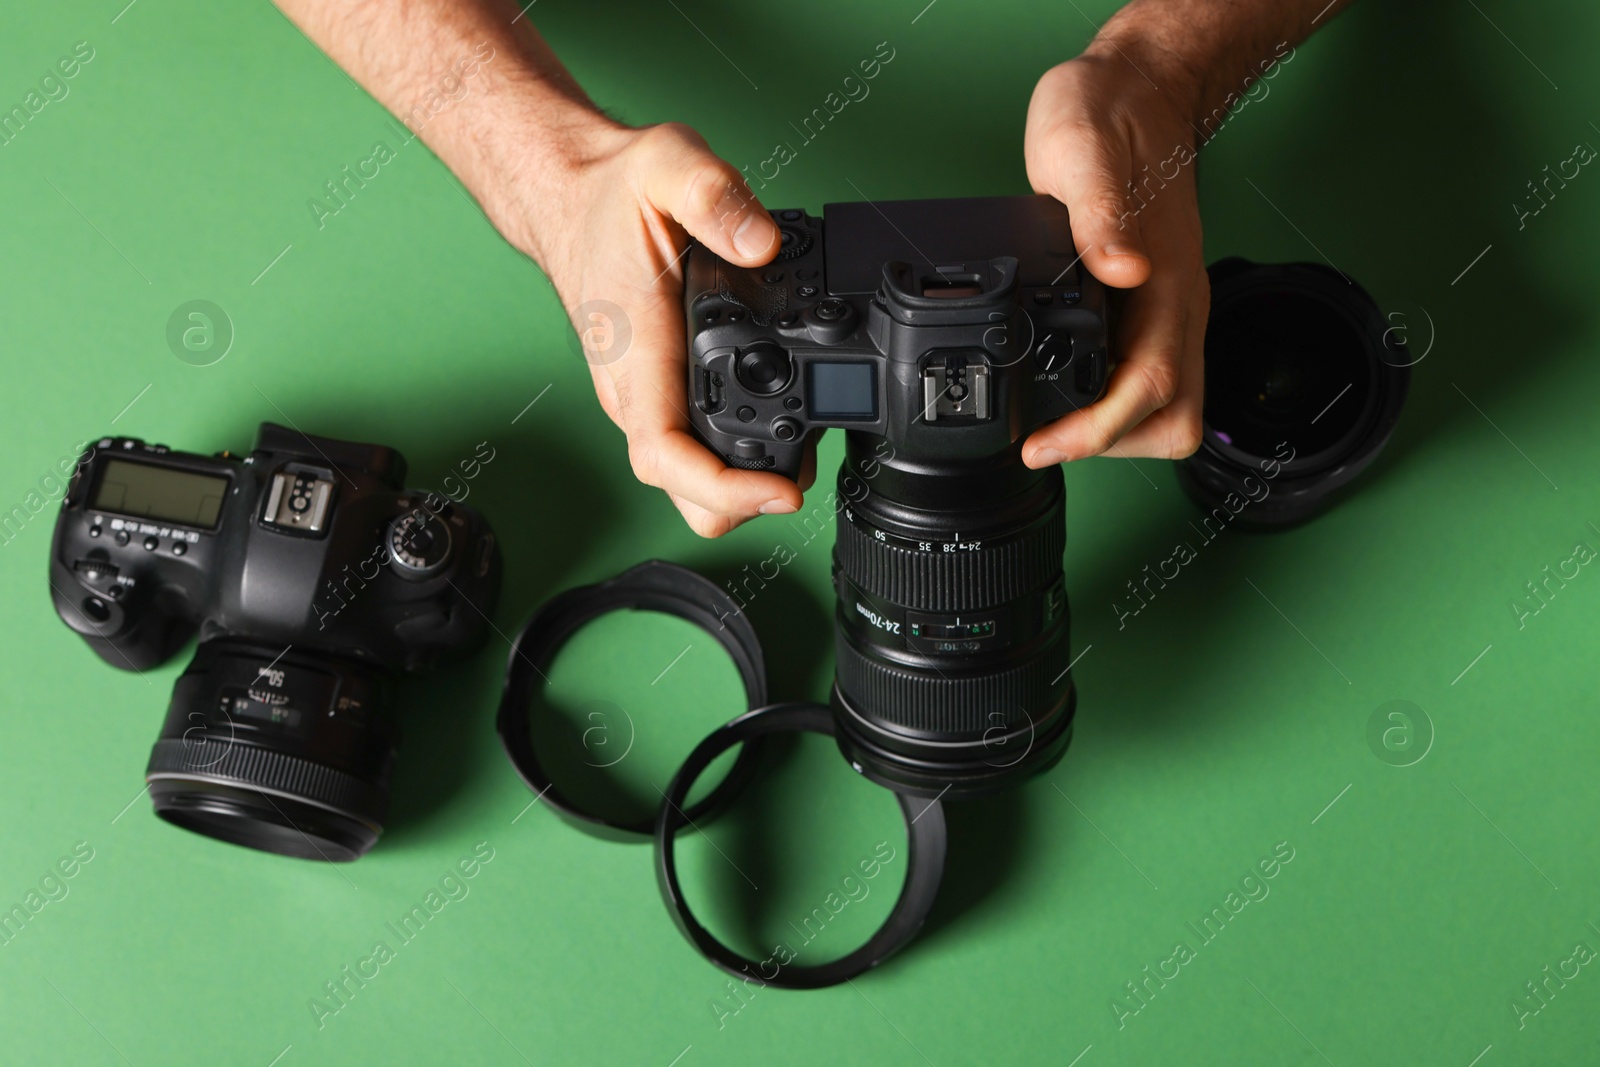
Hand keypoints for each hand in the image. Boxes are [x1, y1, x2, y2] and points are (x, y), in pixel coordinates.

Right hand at [512, 120, 810, 536]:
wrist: (569, 195)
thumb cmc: (609, 192)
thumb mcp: (666, 165)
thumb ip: (715, 197)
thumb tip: (762, 244)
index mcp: (634, 351)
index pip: (663, 453)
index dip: (721, 488)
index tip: (778, 492)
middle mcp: (634, 388)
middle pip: (679, 487)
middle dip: (741, 501)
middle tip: (800, 473)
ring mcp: (644, 395)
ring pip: (686, 475)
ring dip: (740, 482)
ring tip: (799, 450)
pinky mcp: (658, 390)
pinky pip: (692, 446)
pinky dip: (733, 456)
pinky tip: (776, 430)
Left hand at [1022, 45, 1208, 467]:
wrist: (1135, 90)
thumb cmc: (1109, 114)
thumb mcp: (1082, 149)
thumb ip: (1099, 213)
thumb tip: (1120, 270)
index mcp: (1167, 278)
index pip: (1154, 385)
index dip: (1101, 431)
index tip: (1046, 443)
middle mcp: (1177, 304)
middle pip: (1176, 418)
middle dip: (1115, 447)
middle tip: (1048, 440)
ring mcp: (1166, 311)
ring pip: (1168, 408)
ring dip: (1116, 434)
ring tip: (1051, 427)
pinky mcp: (1148, 311)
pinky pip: (1145, 381)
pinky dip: (1108, 407)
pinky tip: (1062, 394)